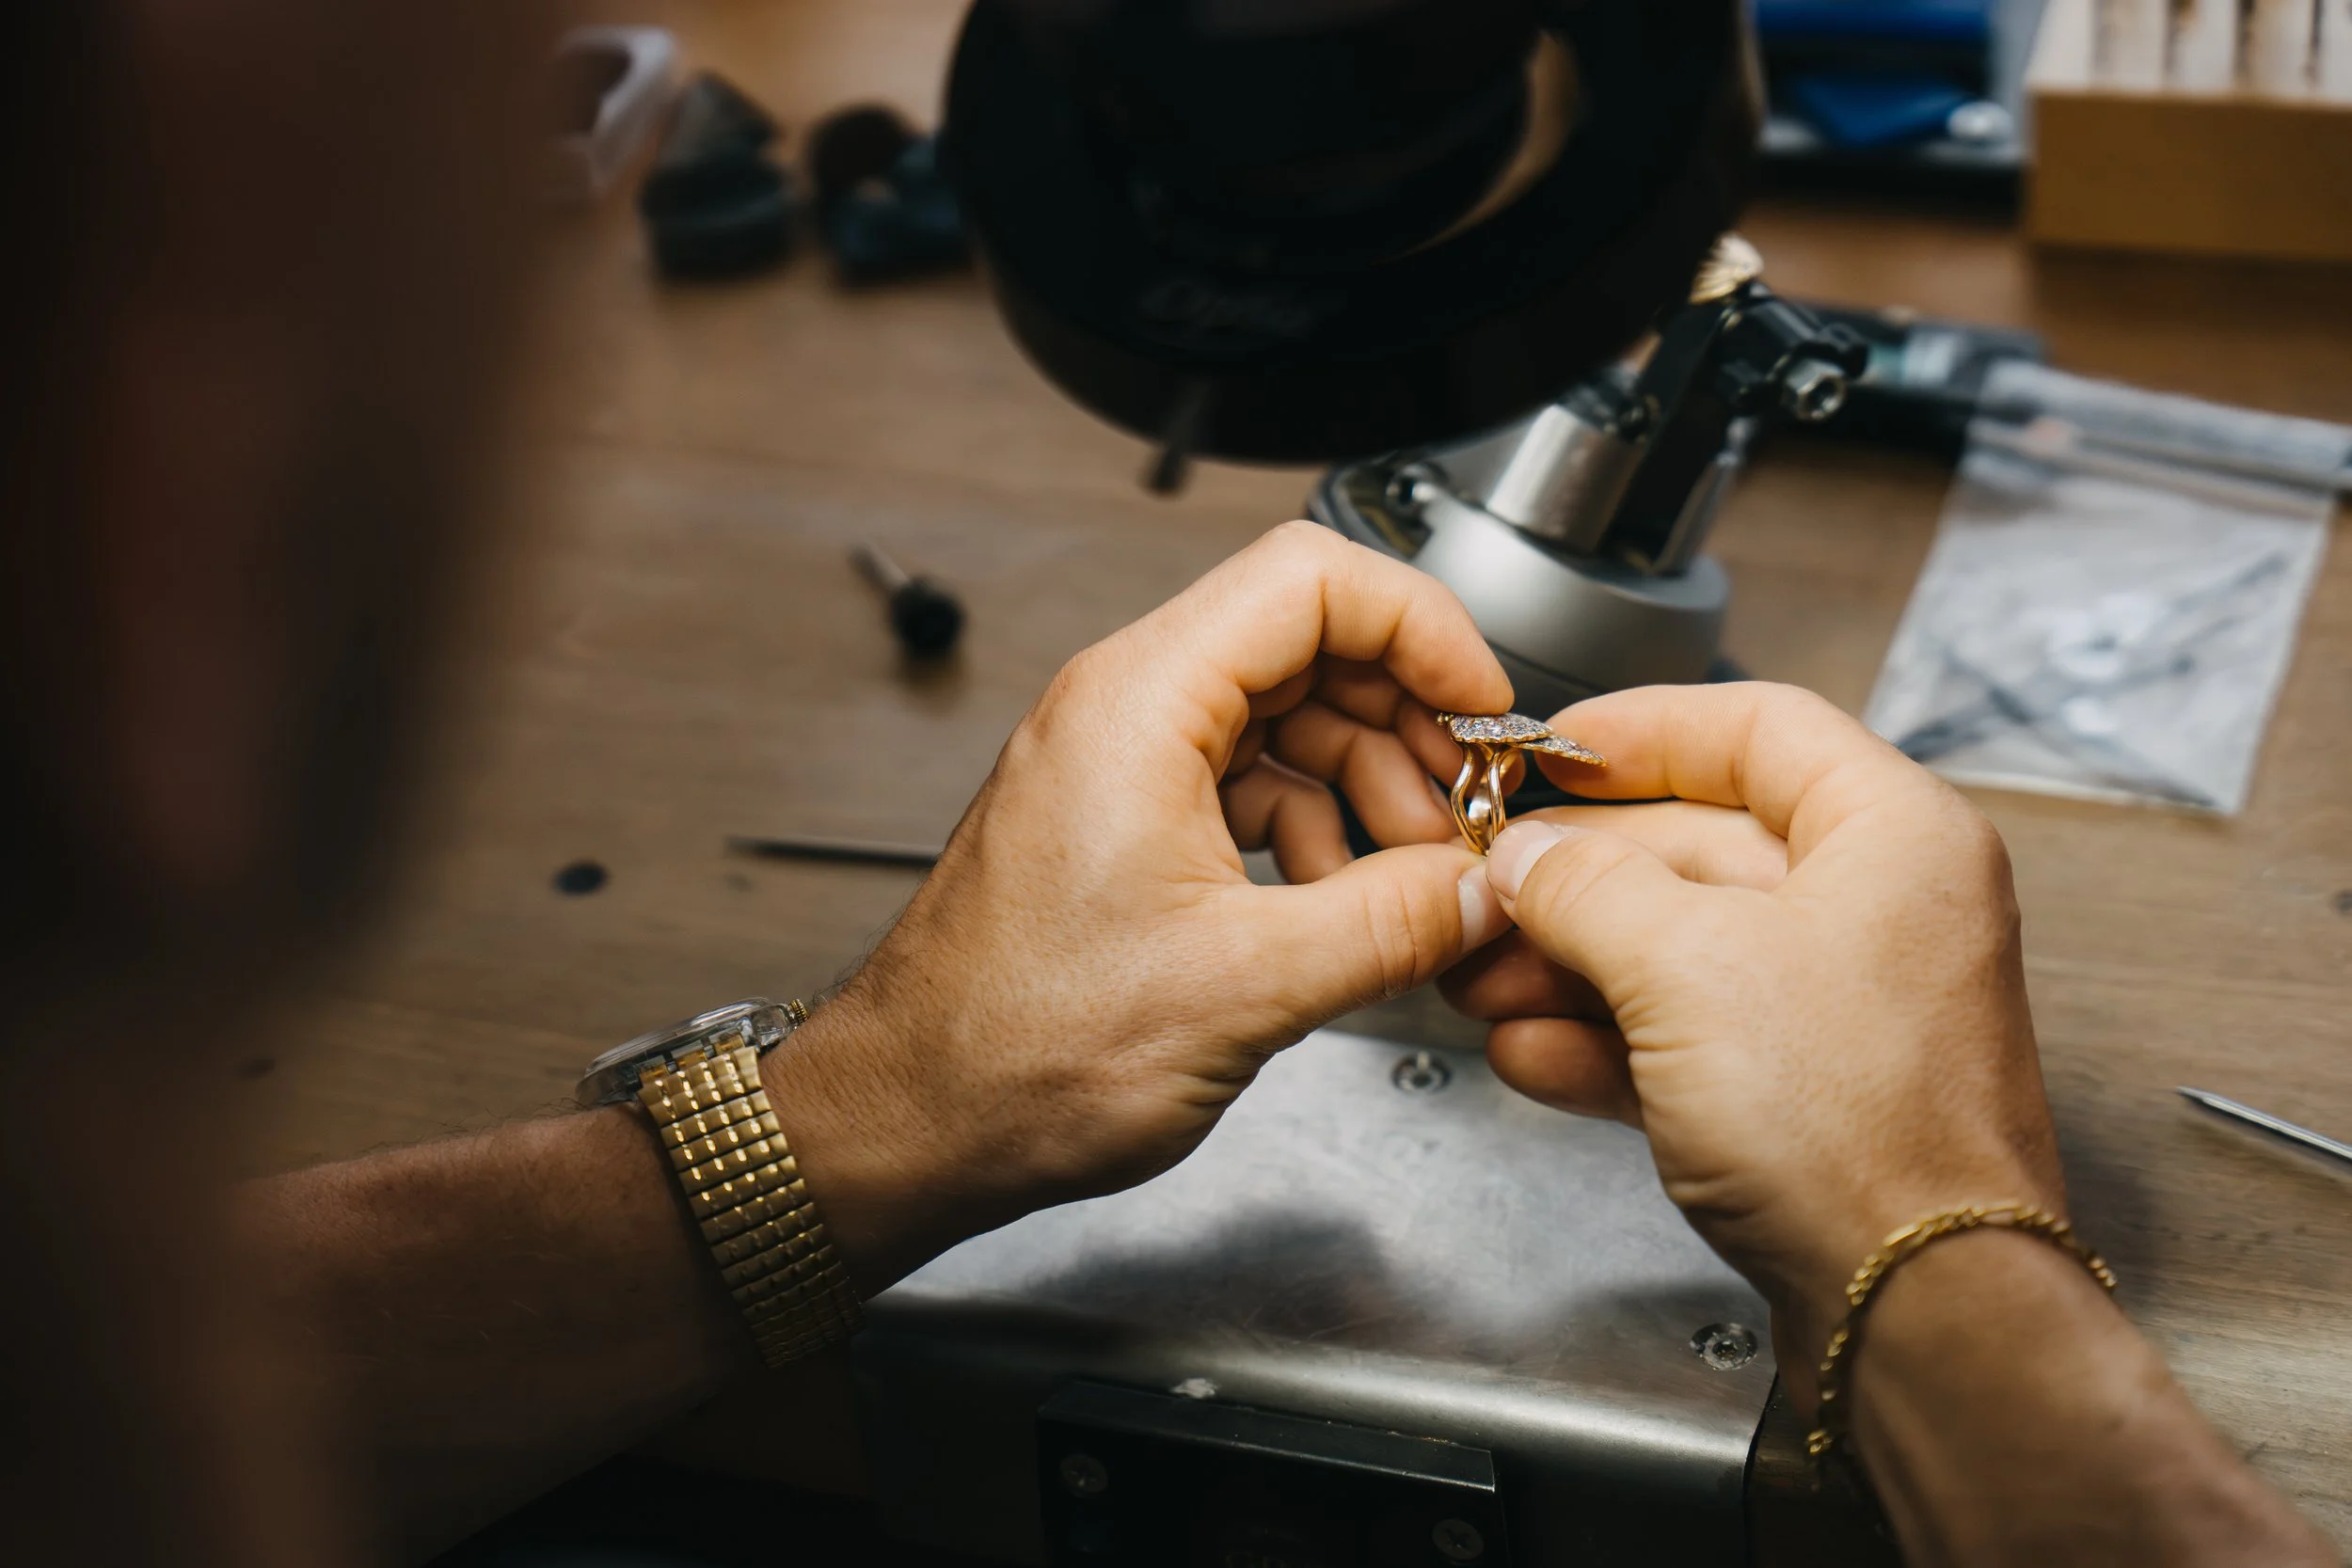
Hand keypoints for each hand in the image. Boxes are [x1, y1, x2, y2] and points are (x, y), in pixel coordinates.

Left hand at [770, 523, 1515, 1284]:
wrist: (909, 1123)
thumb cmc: (1014, 1051)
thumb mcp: (1245, 989)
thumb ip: (1390, 925)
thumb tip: (1483, 891)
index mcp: (1140, 704)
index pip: (1311, 581)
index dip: (1422, 628)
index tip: (1485, 706)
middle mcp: (1124, 711)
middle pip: (1308, 648)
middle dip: (1407, 724)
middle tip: (1466, 814)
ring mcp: (1119, 767)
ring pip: (1285, 723)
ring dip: (1368, 790)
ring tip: (1413, 884)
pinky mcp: (1121, 826)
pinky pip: (1246, 787)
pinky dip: (1314, 834)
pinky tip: (1343, 910)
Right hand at [1447, 682, 2066, 1392]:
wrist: (1914, 1310)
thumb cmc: (1858, 1133)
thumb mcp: (1684, 968)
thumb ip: (1585, 888)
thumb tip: (1526, 854)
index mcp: (1893, 836)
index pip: (1757, 725)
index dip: (1641, 728)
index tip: (1548, 747)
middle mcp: (1882, 910)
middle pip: (1703, 844)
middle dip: (1577, 872)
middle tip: (1487, 882)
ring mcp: (1845, 1008)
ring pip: (1685, 948)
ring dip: (1573, 961)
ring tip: (1482, 976)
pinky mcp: (1810, 1098)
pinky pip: (1692, 1037)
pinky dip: (1608, 1039)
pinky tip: (1531, 1050)